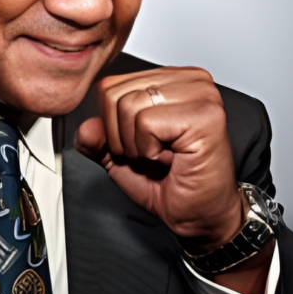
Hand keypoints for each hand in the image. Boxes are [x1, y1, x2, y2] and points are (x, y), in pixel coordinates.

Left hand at [75, 66, 243, 250]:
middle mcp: (189, 81)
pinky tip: (173, 159)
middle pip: (116, 95)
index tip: (142, 145)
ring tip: (163, 157)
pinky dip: (150, 151)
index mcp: (171, 79)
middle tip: (153, 155)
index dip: (113, 126)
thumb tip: (87, 128)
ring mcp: (201, 95)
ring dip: (137, 146)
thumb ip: (98, 139)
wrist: (200, 214)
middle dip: (123, 137)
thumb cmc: (171, 183)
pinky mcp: (205, 115)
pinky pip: (147, 123)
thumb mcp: (120, 157)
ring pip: (129, 107)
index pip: (111, 85)